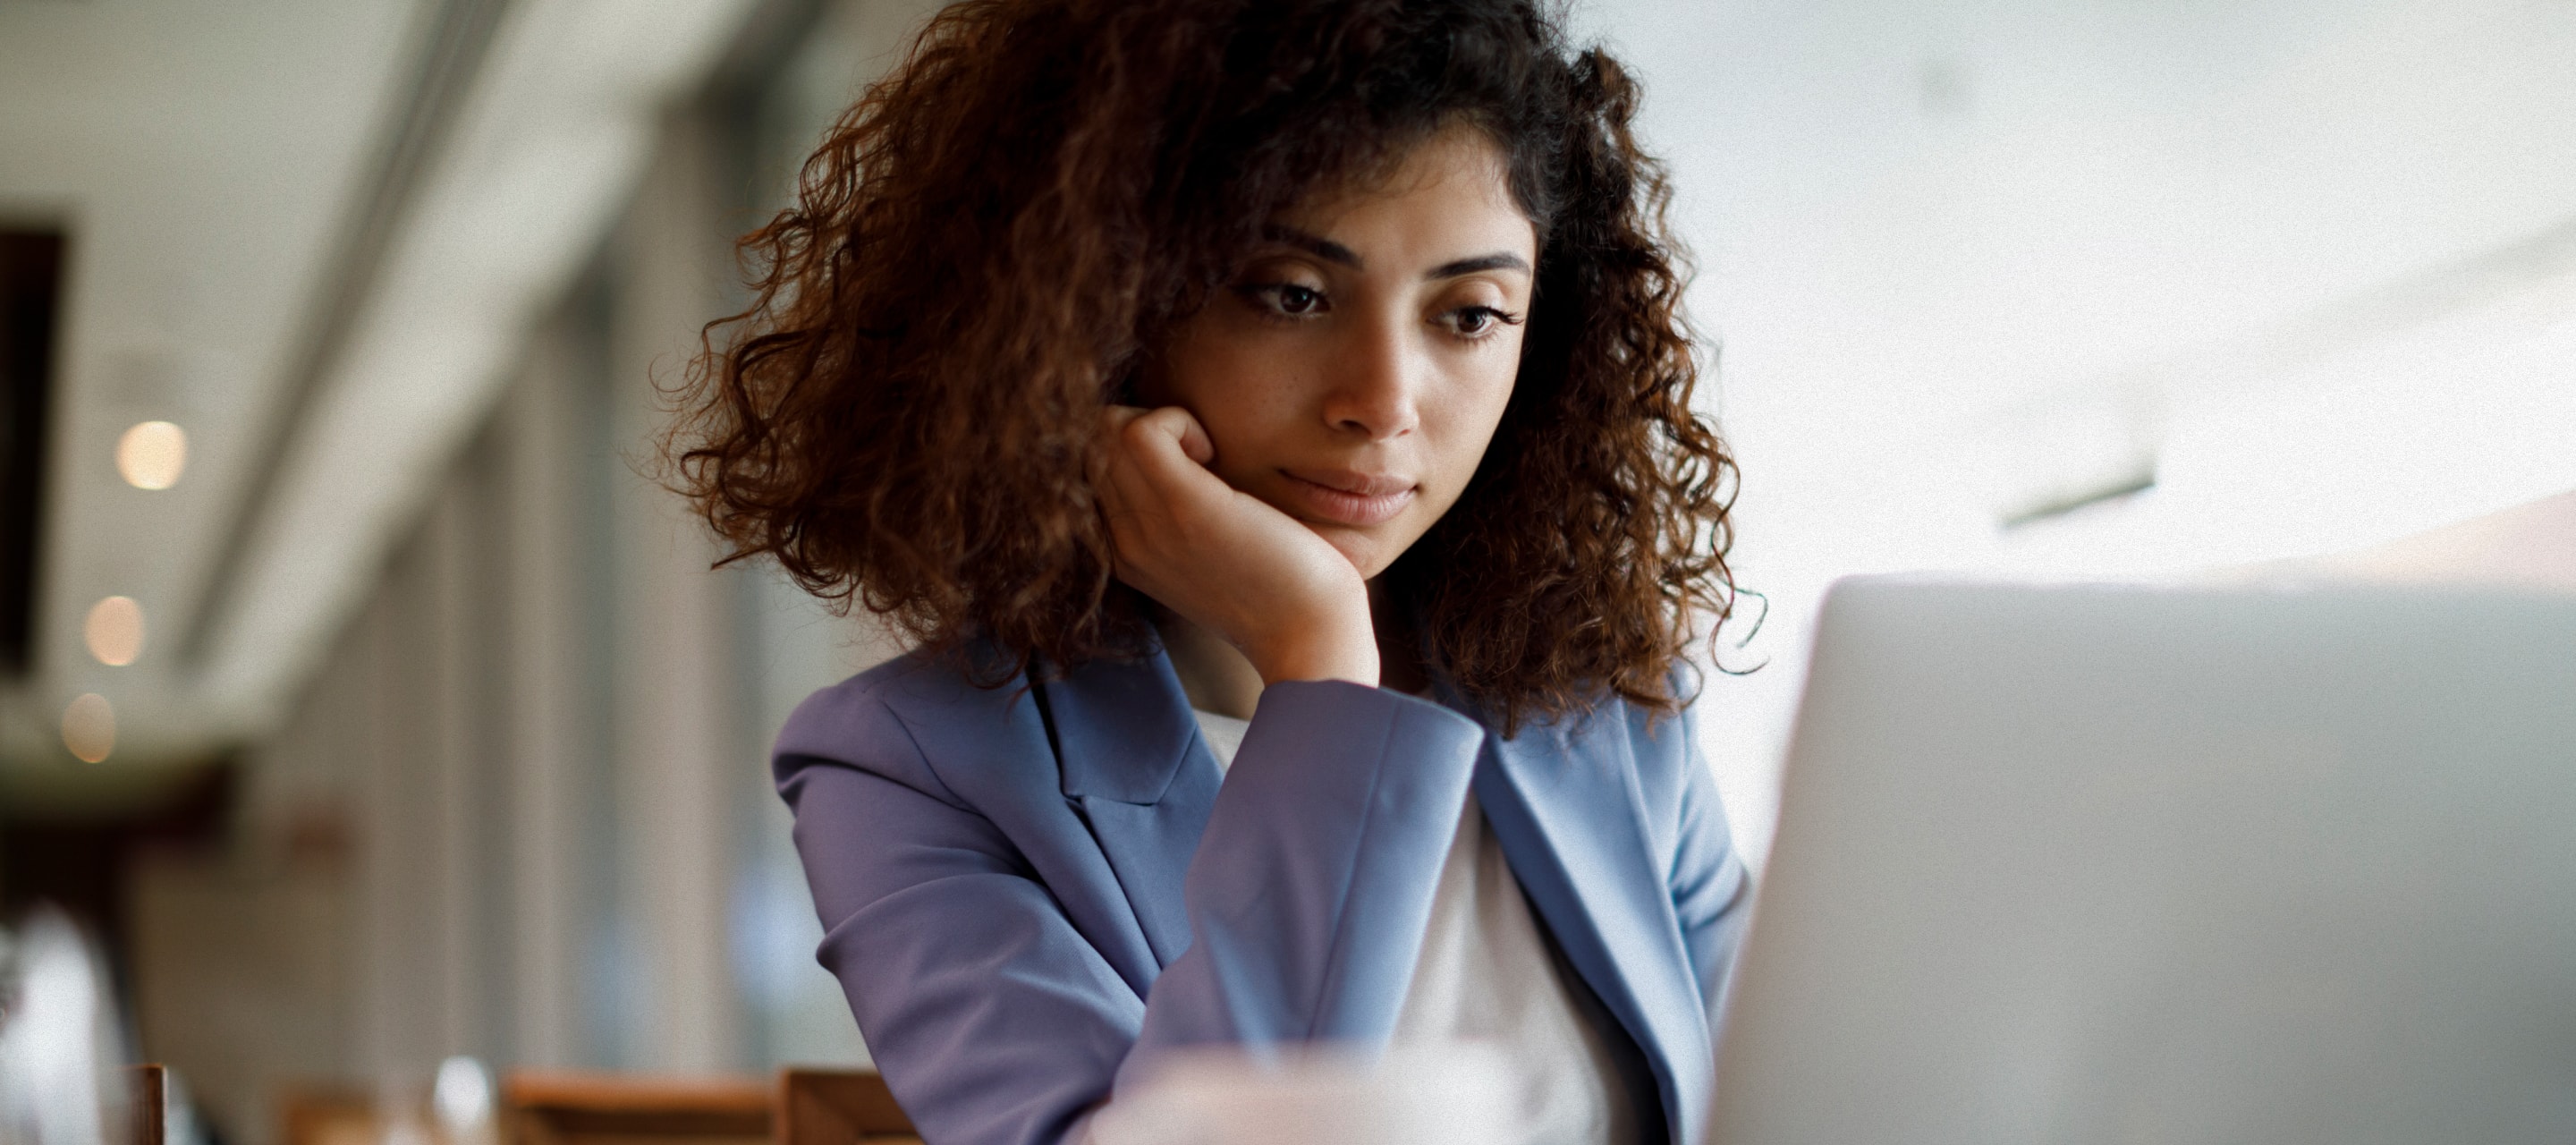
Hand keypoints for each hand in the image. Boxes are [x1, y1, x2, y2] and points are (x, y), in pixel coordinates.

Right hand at [1092, 405, 1378, 686]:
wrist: (1308, 635)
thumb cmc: (1280, 590)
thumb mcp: (1210, 556)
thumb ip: (1177, 521)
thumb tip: (1186, 465)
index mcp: (1124, 555)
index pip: (1087, 471)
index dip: (1128, 449)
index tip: (1186, 469)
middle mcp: (1122, 542)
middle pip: (1091, 445)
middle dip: (1142, 427)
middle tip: (1198, 456)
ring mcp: (1147, 526)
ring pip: (1106, 432)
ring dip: (1160, 422)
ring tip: (1206, 455)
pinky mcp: (1184, 506)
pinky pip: (1142, 431)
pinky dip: (1177, 421)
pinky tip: (1213, 453)